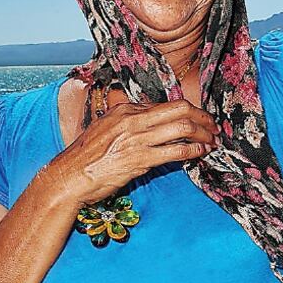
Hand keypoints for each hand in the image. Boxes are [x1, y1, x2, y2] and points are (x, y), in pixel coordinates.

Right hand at [42, 99, 220, 208]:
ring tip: (212, 142)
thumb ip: (131, 123)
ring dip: (203, 135)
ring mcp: (136, 138)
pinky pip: (175, 151)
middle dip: (203, 118)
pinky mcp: (139, 159)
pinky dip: (193, 150)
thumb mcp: (107, 130)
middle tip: (214, 127)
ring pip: (182, 128)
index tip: (201, 120)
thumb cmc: (86, 157)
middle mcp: (132, 120)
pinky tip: (200, 153)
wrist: (67, 177)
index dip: (190, 112)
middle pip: (180, 110)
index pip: (167, 105)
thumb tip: (155, 124)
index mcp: (125, 110)